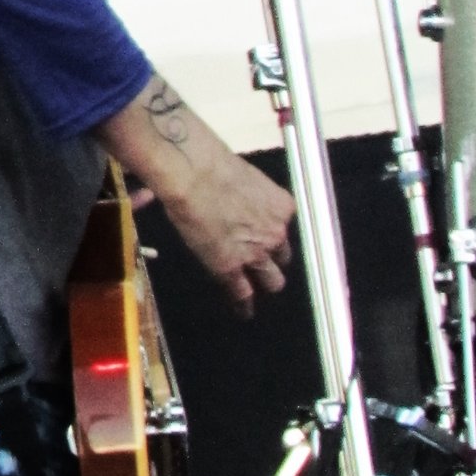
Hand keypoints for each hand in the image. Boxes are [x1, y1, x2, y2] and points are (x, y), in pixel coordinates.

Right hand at [156, 141, 295, 315]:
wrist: (192, 174)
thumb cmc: (210, 164)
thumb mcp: (245, 178)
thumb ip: (250, 198)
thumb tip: (236, 200)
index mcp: (282, 208)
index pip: (283, 232)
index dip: (274, 240)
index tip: (270, 245)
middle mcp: (276, 233)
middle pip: (283, 259)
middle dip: (273, 261)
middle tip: (261, 263)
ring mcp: (256, 254)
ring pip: (272, 281)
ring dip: (263, 282)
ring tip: (254, 289)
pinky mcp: (231, 269)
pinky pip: (242, 294)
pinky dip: (242, 304)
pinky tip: (242, 311)